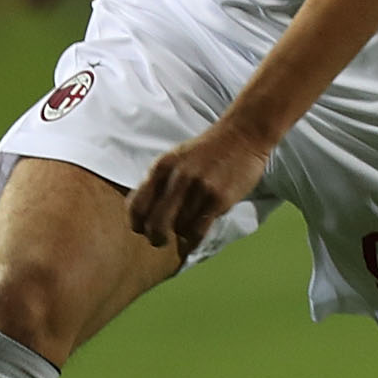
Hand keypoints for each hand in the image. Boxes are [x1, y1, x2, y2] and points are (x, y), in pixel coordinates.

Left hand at [127, 119, 273, 256]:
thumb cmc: (206, 151)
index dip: (136, 223)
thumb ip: (159, 181)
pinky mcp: (219, 199)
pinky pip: (199, 230)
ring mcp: (199, 189)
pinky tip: (193, 238)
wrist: (242, 136)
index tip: (140, 229)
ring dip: (180, 234)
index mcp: (161, 167)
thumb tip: (143, 212)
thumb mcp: (175, 159)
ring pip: (179, 228)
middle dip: (155, 237)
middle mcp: (177, 178)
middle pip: (156, 223)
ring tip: (185, 228)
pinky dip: (193, 239)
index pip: (137, 204)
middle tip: (159, 241)